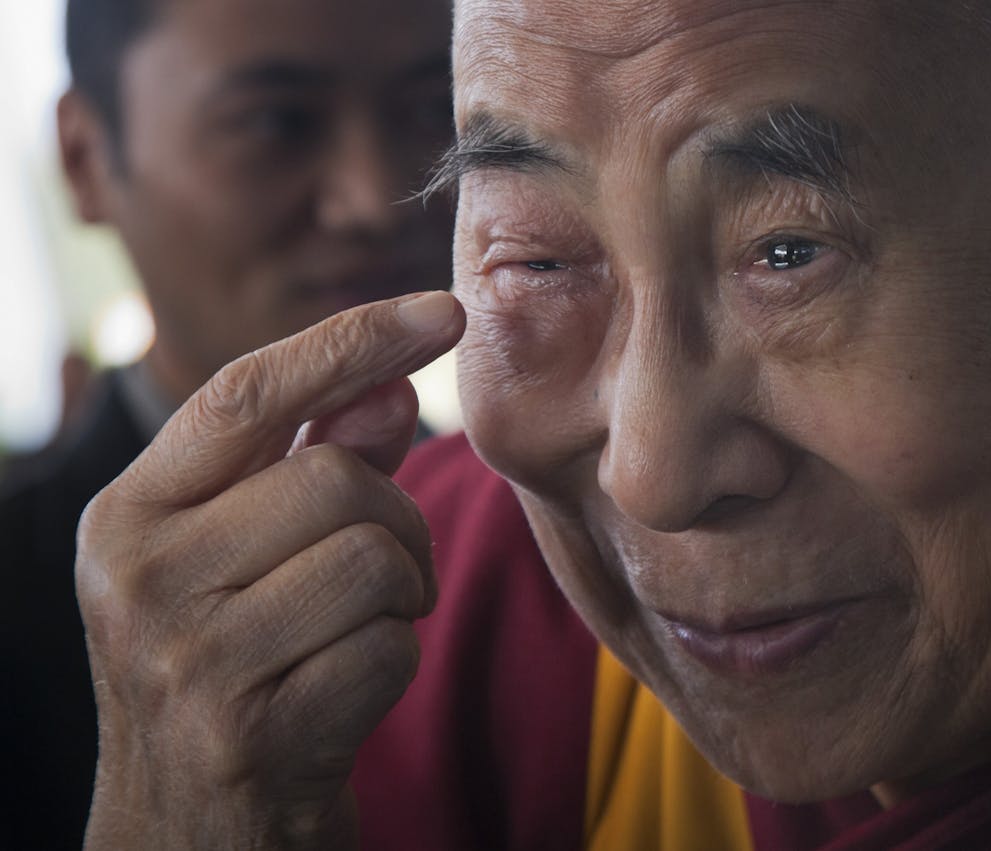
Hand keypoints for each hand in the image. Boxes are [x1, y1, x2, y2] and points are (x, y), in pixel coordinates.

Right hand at [75, 292, 464, 849]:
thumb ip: (310, 465)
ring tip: (359, 631)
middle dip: (396, 520)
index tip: (444, 311)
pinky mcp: (250, 733)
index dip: (352, 341)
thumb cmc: (232, 670)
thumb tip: (390, 387)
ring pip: (373, 558)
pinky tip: (346, 693)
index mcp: (128, 517)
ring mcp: (188, 660)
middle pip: (336, 479)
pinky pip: (387, 649)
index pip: (245, 392)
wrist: (188, 834)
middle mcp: (140, 580)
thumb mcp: (243, 561)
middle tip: (385, 572)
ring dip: (401, 595)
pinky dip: (394, 665)